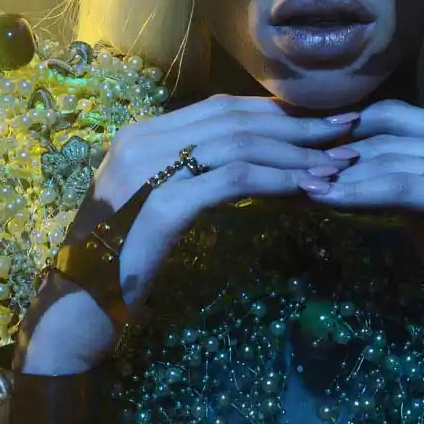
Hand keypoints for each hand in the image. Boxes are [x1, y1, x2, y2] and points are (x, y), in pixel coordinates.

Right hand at [17, 97, 359, 370]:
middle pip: (236, 119)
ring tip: (340, 163)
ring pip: (239, 145)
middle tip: (348, 128)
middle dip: (296, 124)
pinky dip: (276, 180)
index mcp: (142, 135)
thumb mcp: (159, 207)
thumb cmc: (121, 267)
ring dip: (296, 153)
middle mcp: (142, 141)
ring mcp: (148, 171)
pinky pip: (232, 181)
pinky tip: (308, 189)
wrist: (75, 315)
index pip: (221, 108)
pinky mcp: (160, 206)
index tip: (322, 118)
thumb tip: (259, 161)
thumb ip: (193, 175)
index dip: (276, 111)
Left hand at [296, 100, 423, 396]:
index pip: (400, 116)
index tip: (308, 141)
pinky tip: (326, 199)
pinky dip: (360, 192)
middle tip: (294, 164)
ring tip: (302, 183)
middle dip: (340, 151)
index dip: (353, 126)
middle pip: (393, 136)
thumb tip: (341, 156)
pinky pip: (402, 189)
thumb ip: (399, 177)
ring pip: (393, 161)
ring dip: (342, 173)